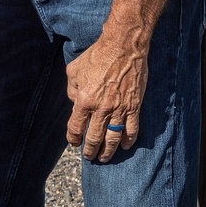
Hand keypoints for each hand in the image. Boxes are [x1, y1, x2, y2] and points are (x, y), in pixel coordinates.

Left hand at [66, 31, 147, 162]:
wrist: (123, 48)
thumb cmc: (96, 56)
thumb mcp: (74, 71)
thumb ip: (71, 90)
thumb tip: (74, 102)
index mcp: (84, 100)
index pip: (75, 127)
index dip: (73, 138)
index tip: (74, 143)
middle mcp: (101, 108)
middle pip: (94, 137)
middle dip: (90, 150)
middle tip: (89, 157)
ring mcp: (119, 109)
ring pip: (112, 138)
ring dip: (108, 151)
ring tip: (104, 158)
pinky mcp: (134, 106)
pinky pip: (132, 129)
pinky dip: (128, 140)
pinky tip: (124, 146)